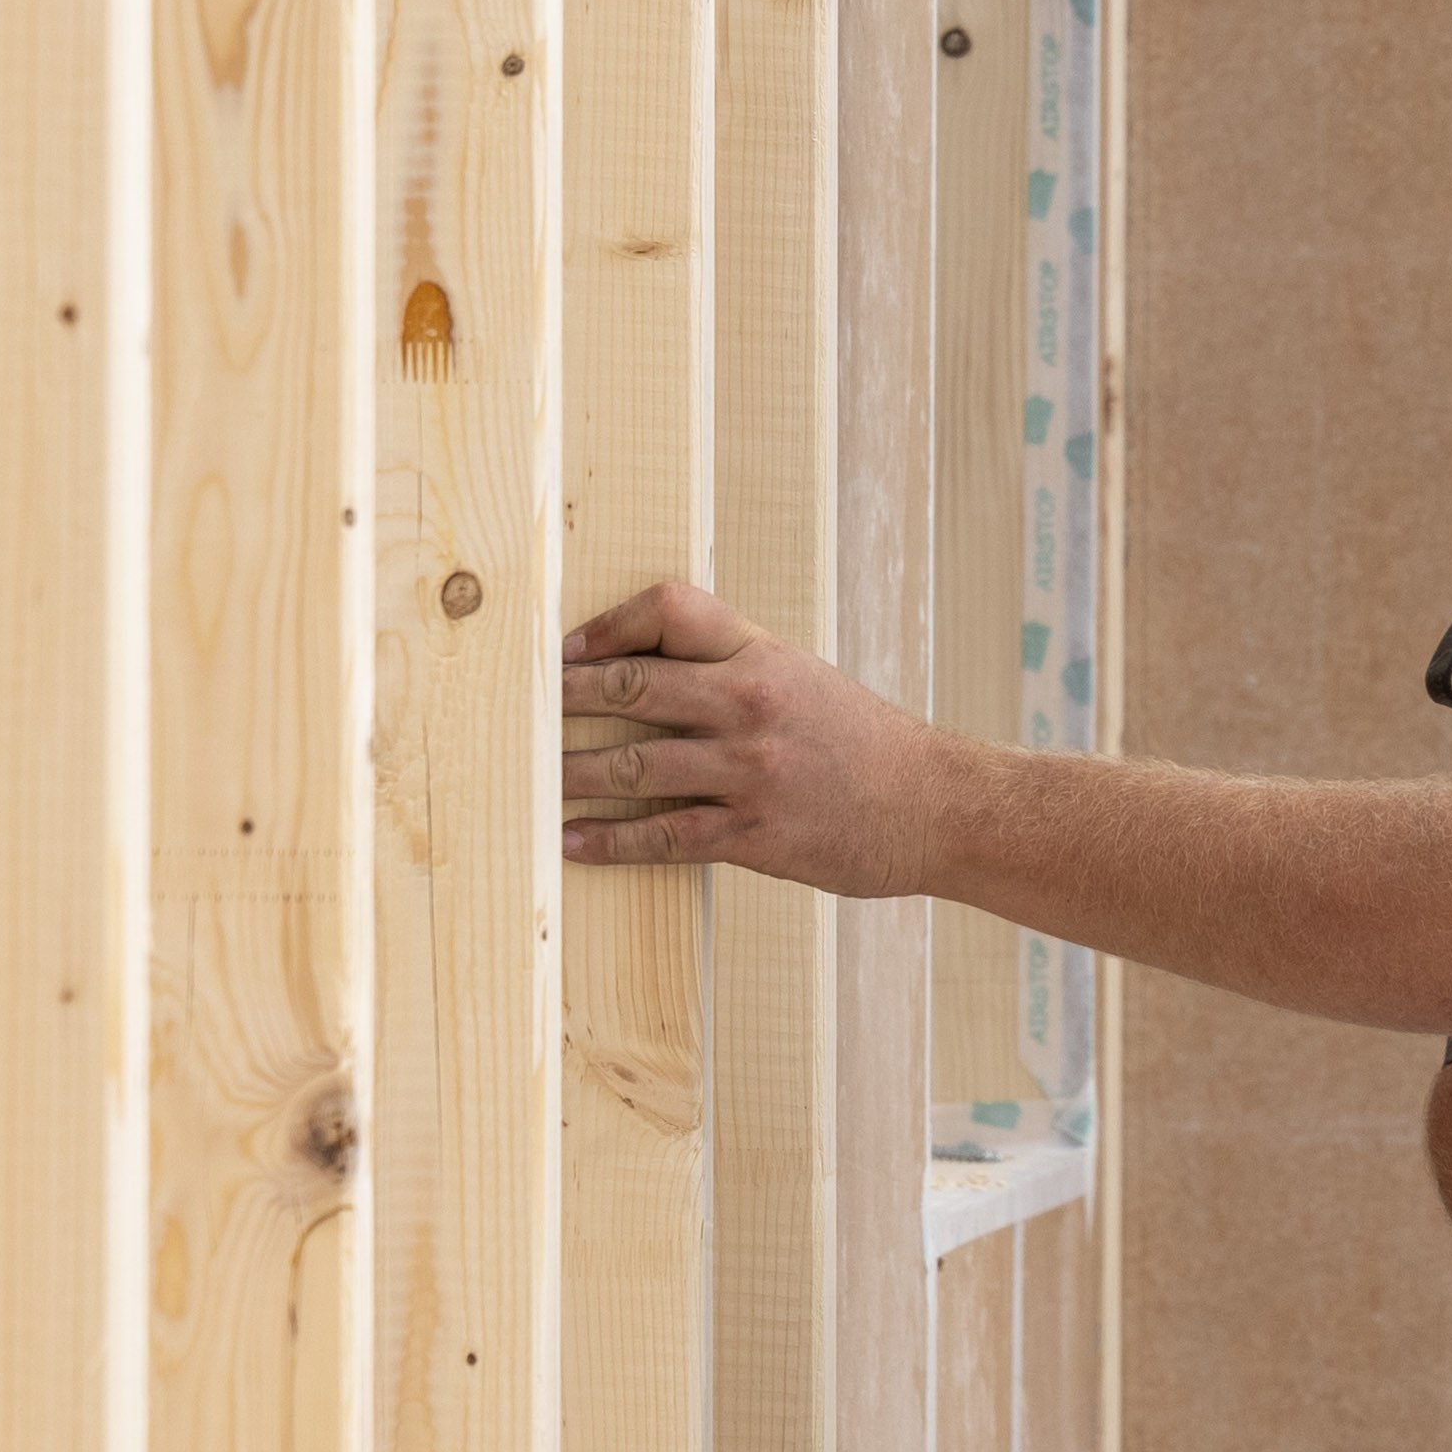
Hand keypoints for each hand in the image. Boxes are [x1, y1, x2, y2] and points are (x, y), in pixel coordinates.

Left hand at [563, 578, 965, 893]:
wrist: (935, 806)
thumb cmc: (862, 743)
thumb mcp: (802, 678)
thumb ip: (731, 667)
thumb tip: (643, 669)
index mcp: (762, 654)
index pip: (670, 609)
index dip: (606, 626)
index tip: (565, 651)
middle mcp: (752, 703)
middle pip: (633, 686)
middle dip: (564, 700)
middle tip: (517, 710)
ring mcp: (751, 770)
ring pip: (634, 765)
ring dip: (570, 774)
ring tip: (525, 779)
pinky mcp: (756, 834)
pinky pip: (664, 836)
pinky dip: (608, 841)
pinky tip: (571, 841)